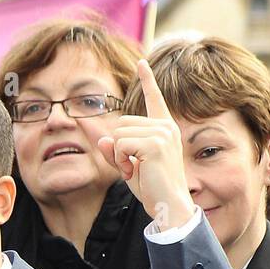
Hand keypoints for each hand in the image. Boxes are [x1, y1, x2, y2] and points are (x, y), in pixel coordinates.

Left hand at [97, 59, 195, 228]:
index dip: (147, 80)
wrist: (168, 206)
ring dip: (119, 156)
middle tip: (133, 168)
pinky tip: (133, 171)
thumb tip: (101, 138)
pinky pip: (120, 145)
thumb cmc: (152, 189)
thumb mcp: (128, 167)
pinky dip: (120, 161)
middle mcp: (165, 127)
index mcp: (163, 129)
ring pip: (118, 134)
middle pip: (121, 124)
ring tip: (135, 171)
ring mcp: (161, 133)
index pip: (154, 99)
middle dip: (119, 148)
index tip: (142, 63)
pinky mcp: (154, 143)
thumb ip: (114, 151)